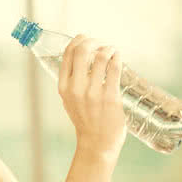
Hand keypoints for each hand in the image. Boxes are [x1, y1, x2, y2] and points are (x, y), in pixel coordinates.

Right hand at [58, 35, 127, 160]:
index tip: (86, 38)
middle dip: (93, 41)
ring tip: (111, 50)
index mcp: (64, 87)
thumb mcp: (70, 100)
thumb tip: (81, 56)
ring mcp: (93, 93)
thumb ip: (72, 81)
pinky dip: (117, 57)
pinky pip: (114, 68)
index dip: (78, 40)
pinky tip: (117, 57)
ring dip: (108, 48)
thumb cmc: (86, 120)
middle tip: (101, 43)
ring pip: (100, 57)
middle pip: (82, 50)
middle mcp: (76, 88)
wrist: (97, 143)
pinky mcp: (110, 97)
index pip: (67, 54)